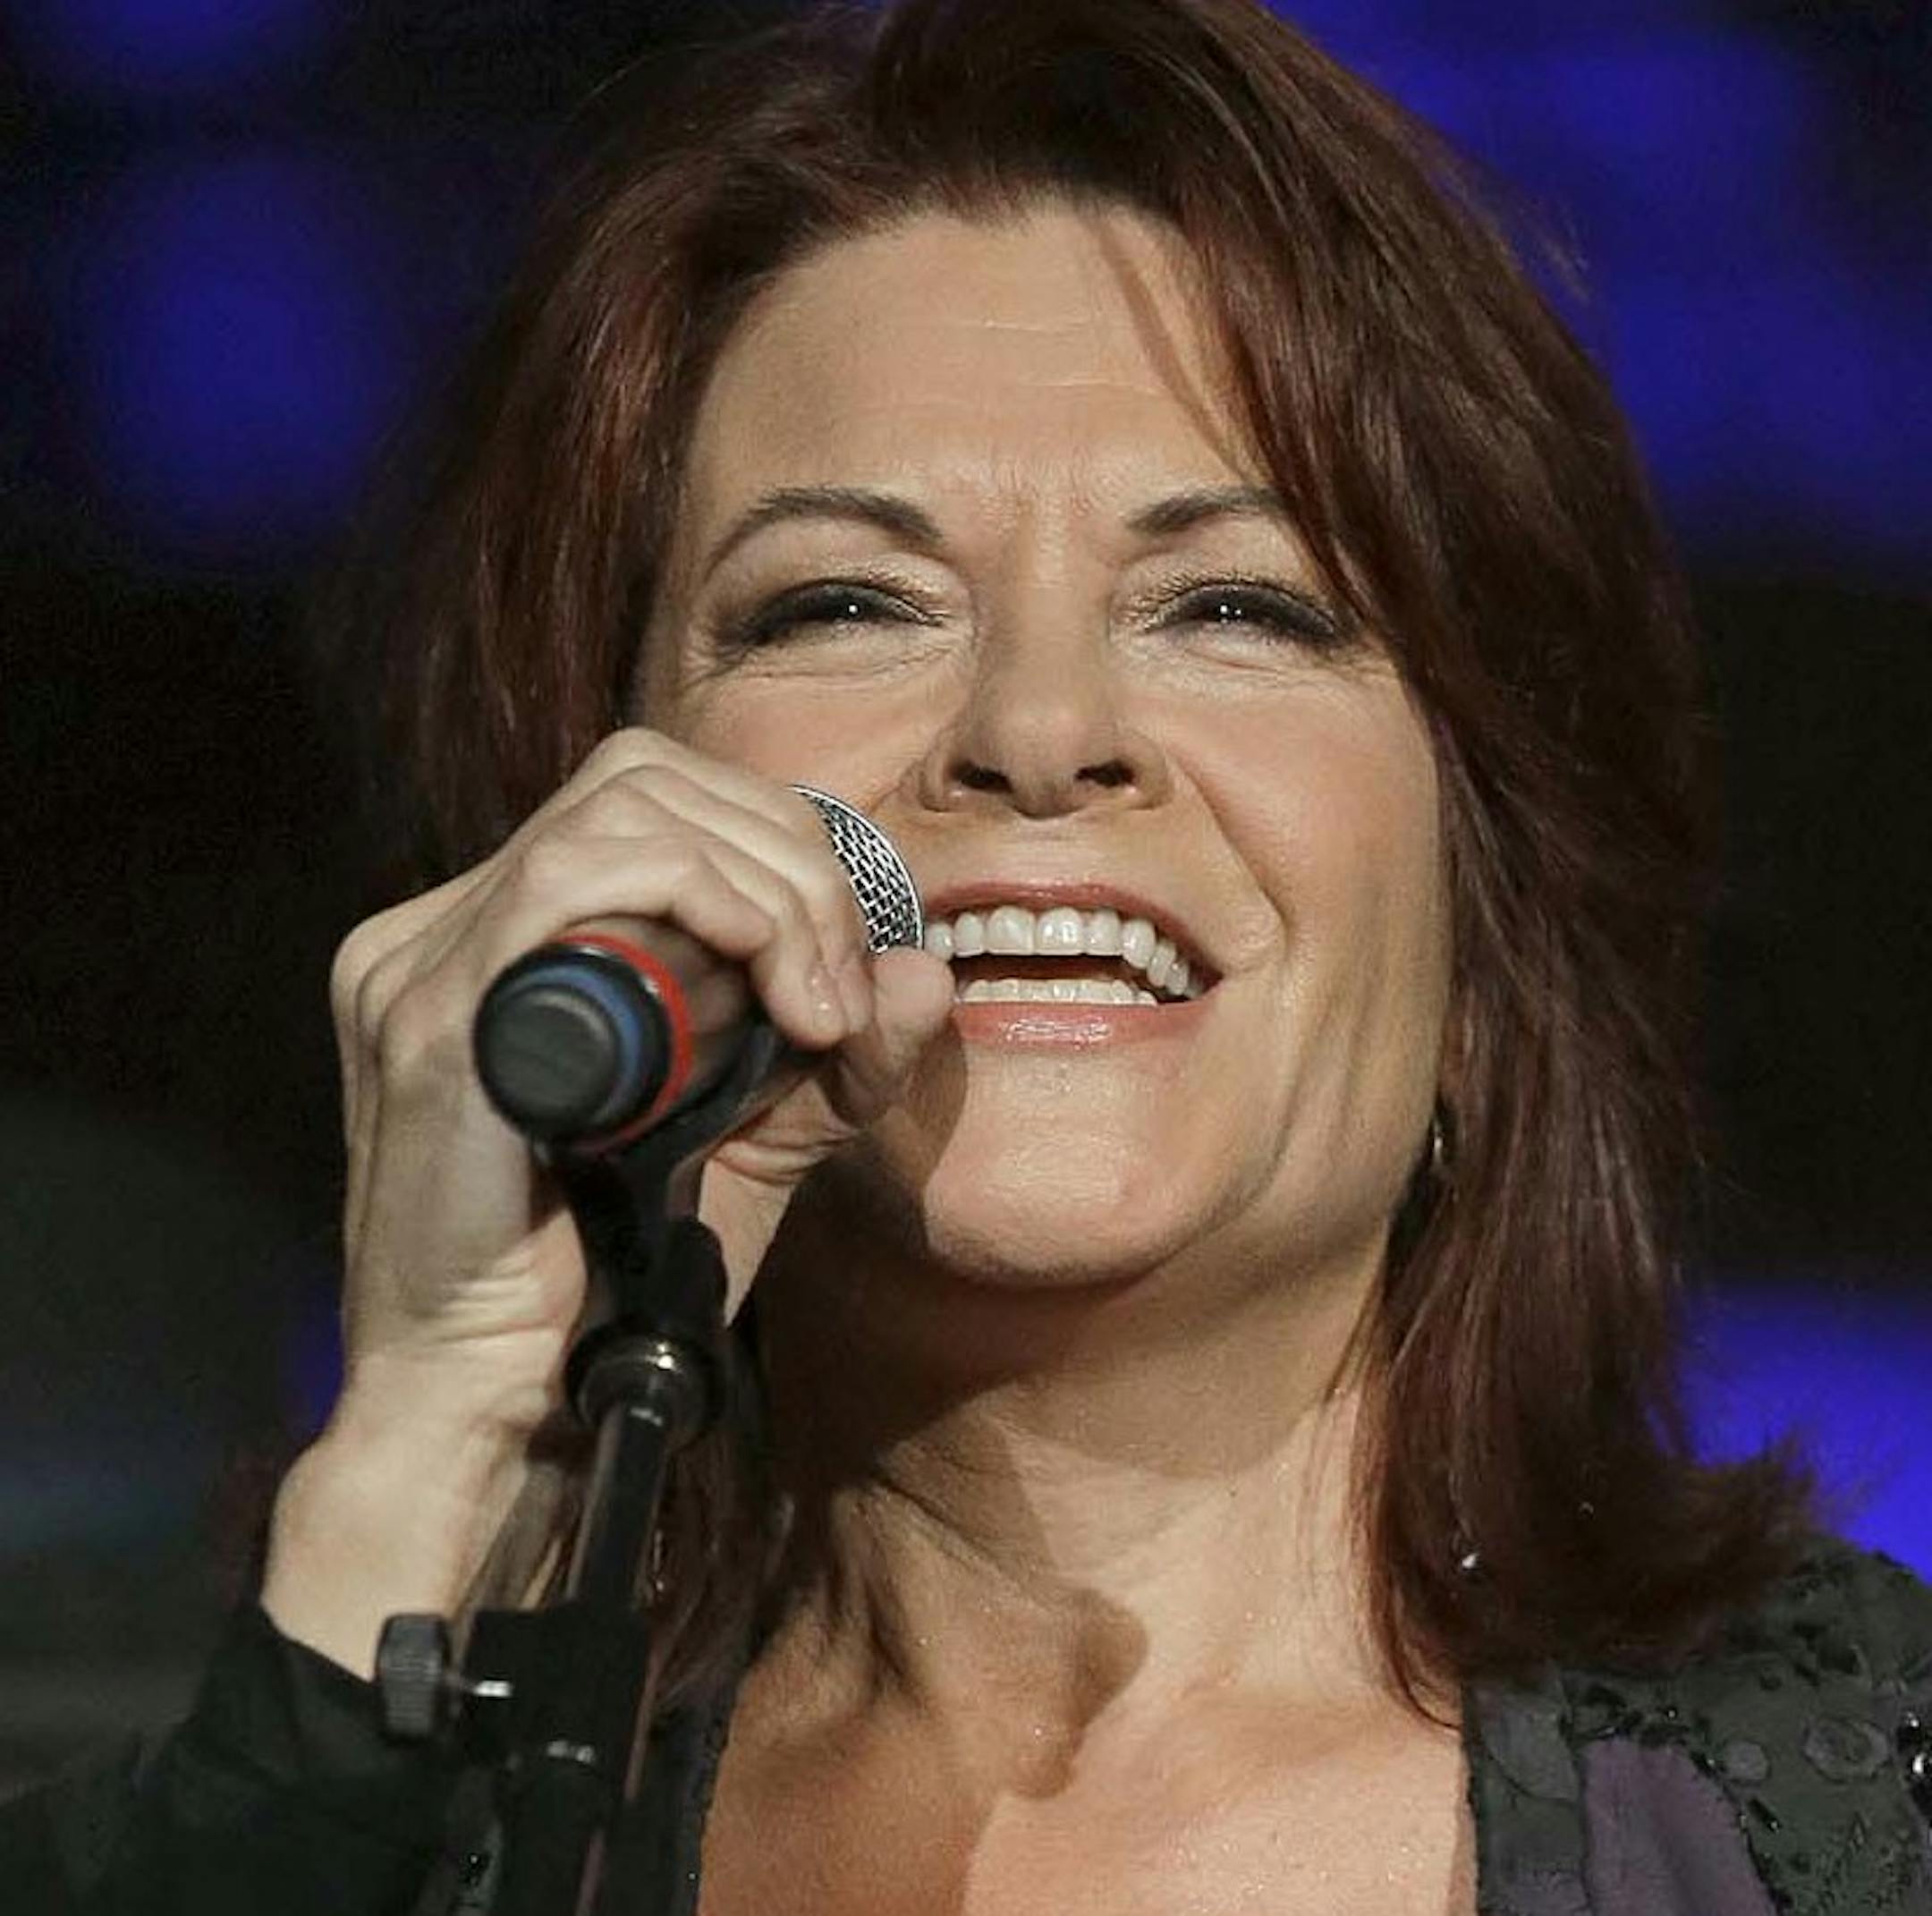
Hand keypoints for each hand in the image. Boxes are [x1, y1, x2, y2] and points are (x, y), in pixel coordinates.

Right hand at [263, 729, 949, 1671]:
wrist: (496, 1409)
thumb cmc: (607, 1286)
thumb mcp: (750, 1151)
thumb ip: (832, 1065)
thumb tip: (922, 970)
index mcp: (510, 942)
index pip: (658, 801)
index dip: (781, 851)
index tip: (851, 973)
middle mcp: (449, 926)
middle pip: (648, 777)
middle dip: (789, 862)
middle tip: (845, 992)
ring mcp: (424, 960)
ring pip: (626, 811)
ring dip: (764, 891)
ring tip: (816, 1006)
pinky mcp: (428, 1014)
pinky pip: (575, 881)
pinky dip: (703, 906)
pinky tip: (764, 993)